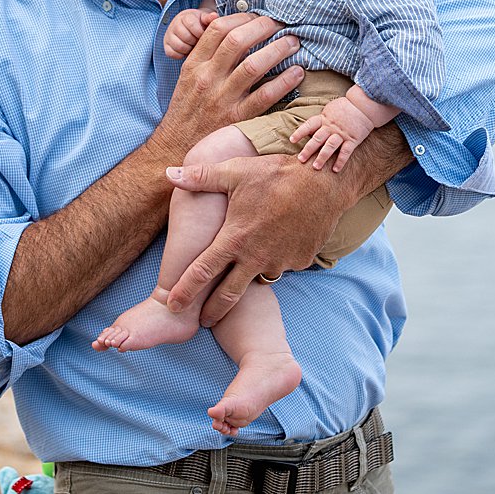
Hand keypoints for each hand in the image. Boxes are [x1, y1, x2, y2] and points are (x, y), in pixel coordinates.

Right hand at [150, 13, 303, 163]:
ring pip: (254, 65)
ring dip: (278, 49)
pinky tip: (297, 72)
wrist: (177, 146)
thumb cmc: (188, 108)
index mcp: (194, 64)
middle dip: (264, 27)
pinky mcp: (237, 118)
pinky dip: (284, 81)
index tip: (258, 16)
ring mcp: (223, 98)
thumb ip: (207, 53)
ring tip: (292, 43)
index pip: (218, 28)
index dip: (243, 17)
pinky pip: (265, 95)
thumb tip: (235, 29)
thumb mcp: (188, 76)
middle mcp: (208, 78)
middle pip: (238, 41)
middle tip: (281, 24)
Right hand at [164, 9, 217, 58]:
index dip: (200, 33)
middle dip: (195, 42)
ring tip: (194, 46)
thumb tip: (214, 16)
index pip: (192, 25)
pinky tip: (187, 51)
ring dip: (188, 49)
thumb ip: (210, 18)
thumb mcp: (206, 19)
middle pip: (186, 37)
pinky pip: (171, 53)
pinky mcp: (166, 45)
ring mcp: (169, 35)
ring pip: (178, 46)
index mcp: (185, 16)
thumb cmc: (201, 24)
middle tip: (199, 42)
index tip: (204, 36)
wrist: (192, 27)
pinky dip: (180, 55)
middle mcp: (174, 24)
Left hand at [165, 123, 411, 324]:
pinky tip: (277, 243)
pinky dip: (275, 259)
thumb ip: (201, 178)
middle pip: (228, 294)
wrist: (324, 182)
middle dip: (212, 311)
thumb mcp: (235, 172)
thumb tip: (170, 173)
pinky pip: (282, 265)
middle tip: (202, 321)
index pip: (201, 271)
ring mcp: (280, 262)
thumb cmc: (275, 175)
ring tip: (246, 267)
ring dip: (249, 276)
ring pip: (258, 276)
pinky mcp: (300, 261)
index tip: (172, 305)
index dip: (185, 291)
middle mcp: (256, 257)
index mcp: (235, 238)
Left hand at [289, 96, 375, 171]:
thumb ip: (321, 119)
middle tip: (300, 159)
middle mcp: (331, 127)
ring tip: (316, 167)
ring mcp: (342, 134)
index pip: (309, 125)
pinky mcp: (353, 139)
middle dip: (308, 149)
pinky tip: (335, 170)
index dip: (300, 132)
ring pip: (330, 146)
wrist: (364, 105)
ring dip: (322, 157)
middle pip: (317, 139)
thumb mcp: (330, 109)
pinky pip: (346, 152)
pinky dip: (341, 161)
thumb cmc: (346, 107)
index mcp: (324, 118)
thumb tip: (310, 128)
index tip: (292, 140)